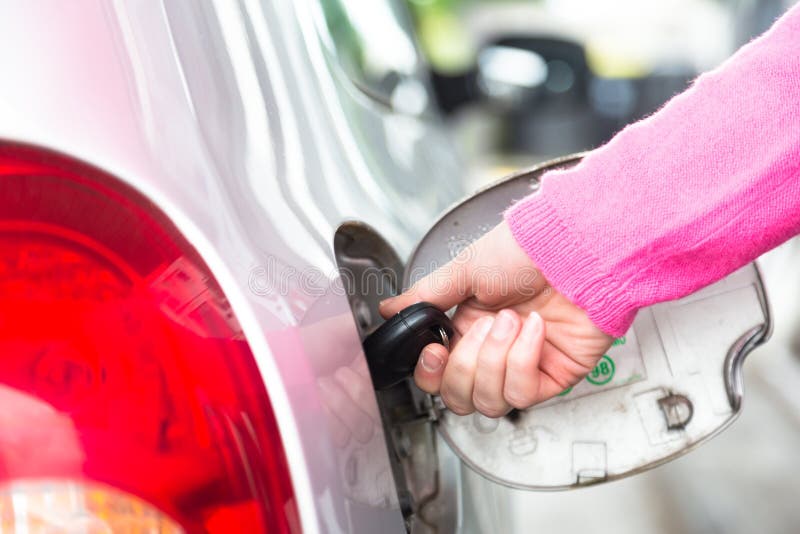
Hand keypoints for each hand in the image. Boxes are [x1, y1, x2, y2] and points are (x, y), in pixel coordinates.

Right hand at [379, 221, 612, 416]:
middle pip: (460, 397)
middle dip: (465, 365)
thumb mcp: (464, 269)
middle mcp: (493, 350)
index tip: (435, 351)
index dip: (431, 373)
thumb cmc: (525, 250)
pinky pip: (523, 393)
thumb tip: (389, 308)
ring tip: (512, 322)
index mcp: (467, 326)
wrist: (576, 248)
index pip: (438, 375)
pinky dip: (523, 359)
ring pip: (490, 401)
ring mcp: (524, 365)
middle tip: (482, 327)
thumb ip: (423, 296)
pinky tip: (534, 328)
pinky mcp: (554, 375)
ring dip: (495, 359)